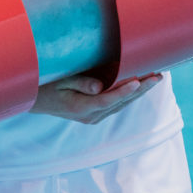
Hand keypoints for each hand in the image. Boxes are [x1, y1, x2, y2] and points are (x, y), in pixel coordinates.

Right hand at [30, 73, 162, 124]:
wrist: (33, 101)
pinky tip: (140, 86)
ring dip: (140, 92)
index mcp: (81, 108)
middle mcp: (90, 116)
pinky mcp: (94, 114)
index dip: (124, 91)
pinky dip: (130, 94)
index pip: (107, 99)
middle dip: (142, 89)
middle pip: (121, 102)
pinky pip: (117, 104)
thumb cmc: (44, 86)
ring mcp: (93, 117)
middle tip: (158, 75)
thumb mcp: (58, 81)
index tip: (138, 81)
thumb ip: (79, 83)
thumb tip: (99, 87)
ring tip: (156, 78)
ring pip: (122, 104)